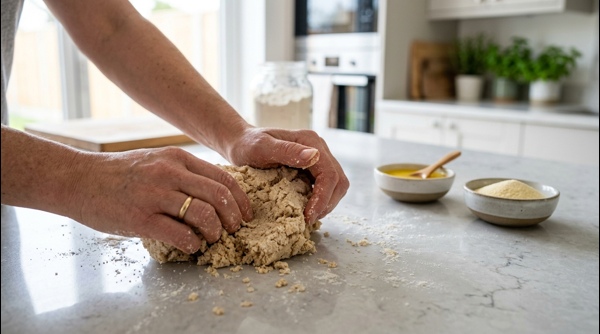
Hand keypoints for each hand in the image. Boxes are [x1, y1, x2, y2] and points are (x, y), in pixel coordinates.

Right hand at [71, 147, 252, 252]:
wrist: (79, 179)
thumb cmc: (120, 174)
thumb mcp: (156, 161)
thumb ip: (184, 172)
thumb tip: (214, 193)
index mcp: (177, 158)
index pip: (223, 178)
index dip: (240, 200)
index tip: (246, 214)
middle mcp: (169, 173)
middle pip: (218, 196)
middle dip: (233, 218)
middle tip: (234, 230)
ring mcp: (155, 195)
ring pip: (203, 214)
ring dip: (215, 231)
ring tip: (213, 238)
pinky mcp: (140, 218)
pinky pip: (179, 234)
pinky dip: (193, 244)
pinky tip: (192, 246)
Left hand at [223, 127, 348, 224]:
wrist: (241, 143)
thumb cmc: (247, 145)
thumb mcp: (262, 148)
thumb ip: (287, 151)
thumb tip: (314, 156)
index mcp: (310, 141)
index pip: (329, 174)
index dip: (323, 198)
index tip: (309, 215)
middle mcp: (319, 148)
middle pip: (339, 181)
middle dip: (327, 203)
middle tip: (309, 219)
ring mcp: (318, 159)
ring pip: (336, 186)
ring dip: (326, 203)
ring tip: (308, 216)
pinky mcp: (313, 168)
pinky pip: (326, 187)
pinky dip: (321, 200)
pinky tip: (306, 209)